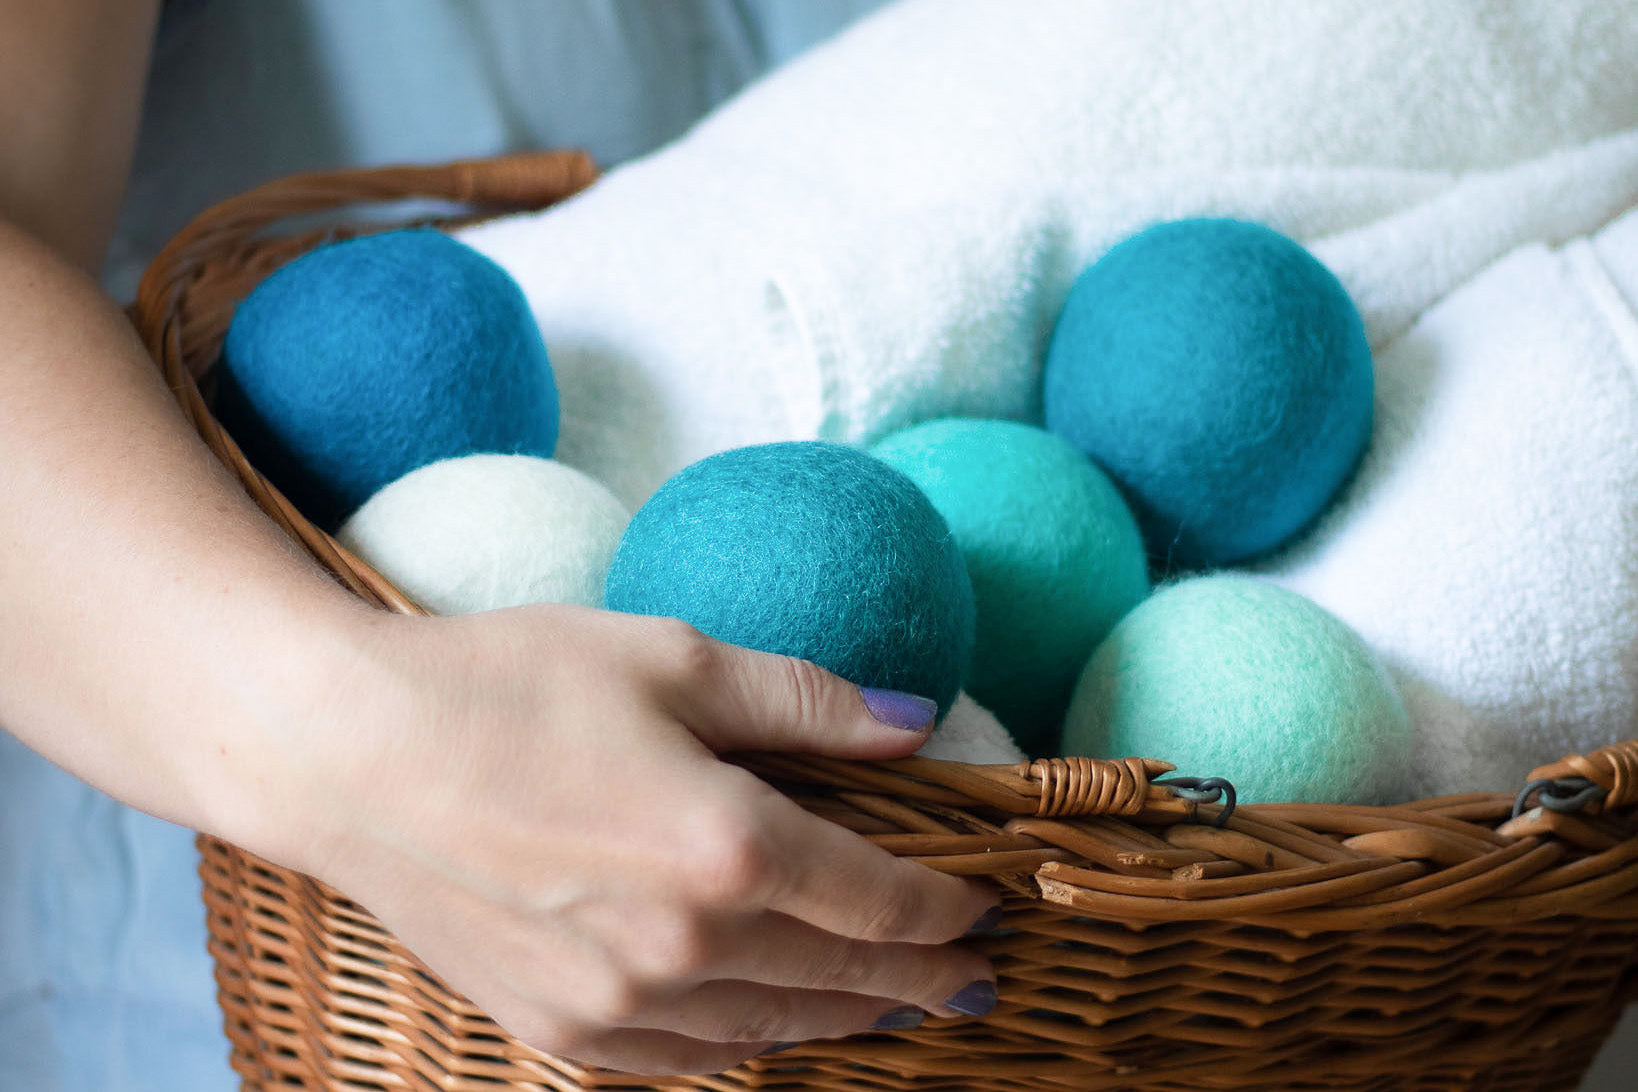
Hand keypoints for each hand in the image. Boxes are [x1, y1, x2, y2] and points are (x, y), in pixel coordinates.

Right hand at [279, 604, 998, 1074]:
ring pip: (773, 1033)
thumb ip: (808, 700)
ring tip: (898, 1012)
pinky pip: (687, 1060)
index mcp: (724, 846)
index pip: (879, 899)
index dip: (947, 910)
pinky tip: (774, 1032)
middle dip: (923, 981)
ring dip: (849, 1023)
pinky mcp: (560, 1027)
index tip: (987, 910)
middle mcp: (682, 945)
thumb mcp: (672, 658)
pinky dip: (751, 1048)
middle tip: (978, 985)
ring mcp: (617, 1002)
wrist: (347, 756)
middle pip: (841, 977)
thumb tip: (917, 728)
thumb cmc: (508, 686)